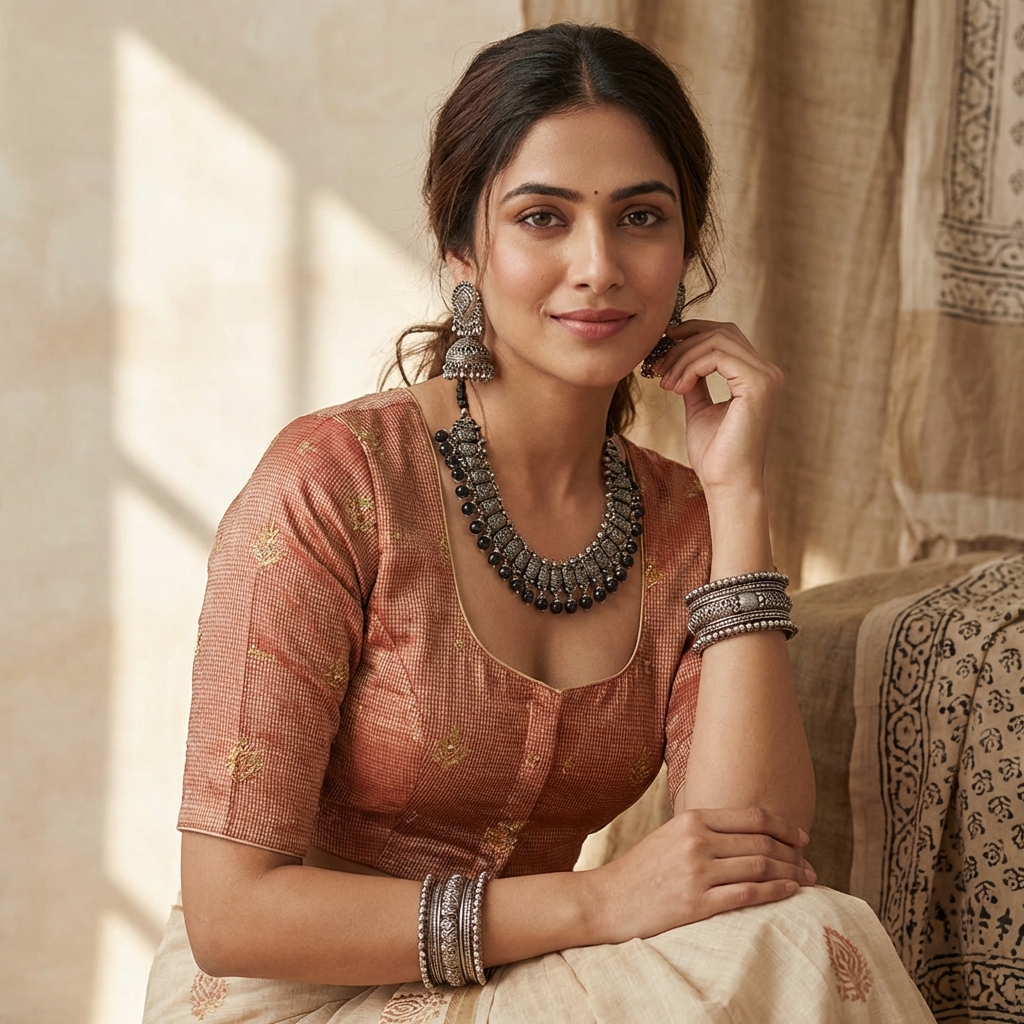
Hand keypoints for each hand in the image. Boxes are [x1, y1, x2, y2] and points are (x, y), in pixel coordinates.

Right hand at [585, 807, 814, 943]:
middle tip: (810, 865)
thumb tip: (745, 835)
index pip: (752, 817)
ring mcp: (697, 872)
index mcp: (691, 820)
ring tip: (807, 880)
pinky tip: (790, 893)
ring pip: (760, 867)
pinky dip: (776, 892)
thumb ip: (703, 831)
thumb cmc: (639, 871)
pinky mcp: (697, 903)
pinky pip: (748, 894)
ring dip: (790, 873)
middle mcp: (697, 841)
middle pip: (761, 842)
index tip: (801, 837)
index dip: (784, 826)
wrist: (606, 900)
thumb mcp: (669, 836)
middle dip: (793, 854)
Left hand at [649, 321, 782, 494]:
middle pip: (721, 332)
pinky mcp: (758, 385)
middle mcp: (767, 372)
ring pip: (717, 340)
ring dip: (682, 357)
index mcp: (756, 376)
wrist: (727, 484)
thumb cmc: (714, 455)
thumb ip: (696, 381)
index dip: (691, 335)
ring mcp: (766, 377)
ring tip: (665, 383)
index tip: (660, 351)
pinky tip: (677, 388)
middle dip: (683, 343)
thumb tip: (681, 359)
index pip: (724, 336)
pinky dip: (690, 367)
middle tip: (657, 366)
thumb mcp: (699, 408)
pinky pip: (717, 357)